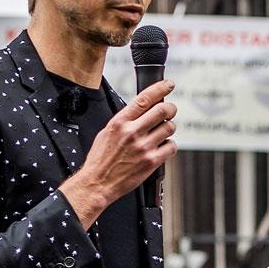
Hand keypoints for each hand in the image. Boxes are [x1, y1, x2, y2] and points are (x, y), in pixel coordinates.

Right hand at [60, 79, 176, 227]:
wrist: (98, 183)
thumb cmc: (101, 159)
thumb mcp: (106, 132)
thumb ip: (124, 121)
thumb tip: (141, 110)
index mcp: (119, 123)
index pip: (144, 99)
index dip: (160, 89)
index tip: (169, 85)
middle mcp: (132, 132)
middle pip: (162, 111)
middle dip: (170, 108)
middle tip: (171, 110)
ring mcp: (143, 147)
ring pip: (169, 128)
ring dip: (169, 128)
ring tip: (163, 131)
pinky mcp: (151, 161)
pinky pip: (171, 147)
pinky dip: (170, 145)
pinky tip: (163, 147)